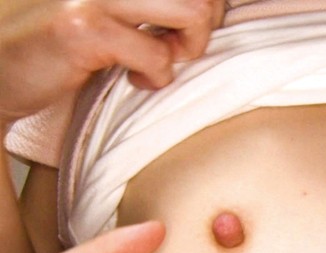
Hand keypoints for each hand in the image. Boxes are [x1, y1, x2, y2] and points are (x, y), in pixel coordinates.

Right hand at [0, 0, 223, 120]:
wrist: (0, 71)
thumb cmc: (63, 42)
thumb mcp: (111, 10)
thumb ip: (151, 3)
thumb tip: (214, 7)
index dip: (211, 3)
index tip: (187, 27)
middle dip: (206, 25)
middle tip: (177, 48)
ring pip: (193, 11)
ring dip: (187, 49)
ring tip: (159, 62)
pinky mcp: (83, 27)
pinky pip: (157, 56)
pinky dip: (157, 79)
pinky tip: (134, 81)